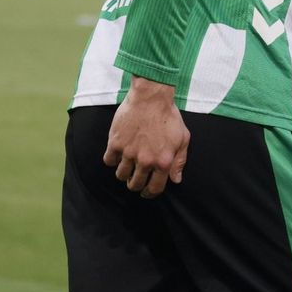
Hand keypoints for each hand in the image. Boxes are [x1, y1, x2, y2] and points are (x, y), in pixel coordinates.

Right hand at [103, 78, 188, 198]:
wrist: (151, 98)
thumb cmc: (169, 117)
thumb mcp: (183, 138)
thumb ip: (179, 161)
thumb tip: (176, 180)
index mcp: (163, 161)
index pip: (154, 188)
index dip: (150, 193)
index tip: (147, 191)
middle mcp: (145, 160)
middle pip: (135, 185)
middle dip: (135, 184)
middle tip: (136, 179)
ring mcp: (129, 153)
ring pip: (120, 175)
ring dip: (124, 173)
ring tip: (128, 165)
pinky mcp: (115, 143)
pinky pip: (109, 161)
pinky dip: (112, 159)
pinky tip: (118, 153)